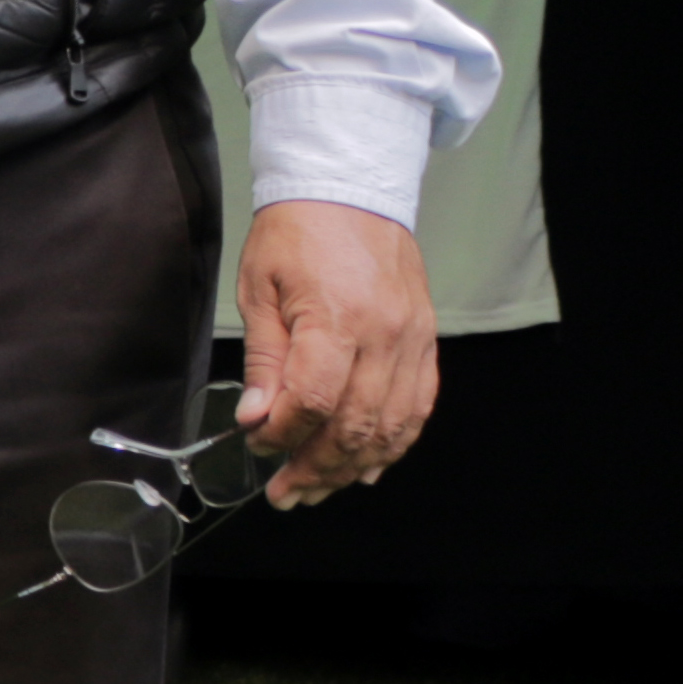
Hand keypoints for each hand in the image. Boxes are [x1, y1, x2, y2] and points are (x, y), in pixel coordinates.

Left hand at [232, 199, 434, 504]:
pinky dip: (395, 442)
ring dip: (355, 466)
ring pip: (392, 425)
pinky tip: (369, 466)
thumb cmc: (297, 233)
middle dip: (318, 467)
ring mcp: (413, 339)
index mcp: (338, 318)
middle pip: (357, 423)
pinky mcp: (426, 340)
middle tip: (286, 493)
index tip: (258, 444)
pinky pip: (419, 406)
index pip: (315, 401)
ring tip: (320, 489)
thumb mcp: (259, 288)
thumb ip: (265, 358)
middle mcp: (385, 335)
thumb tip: (256, 416)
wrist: (350, 190)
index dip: (284, 434)